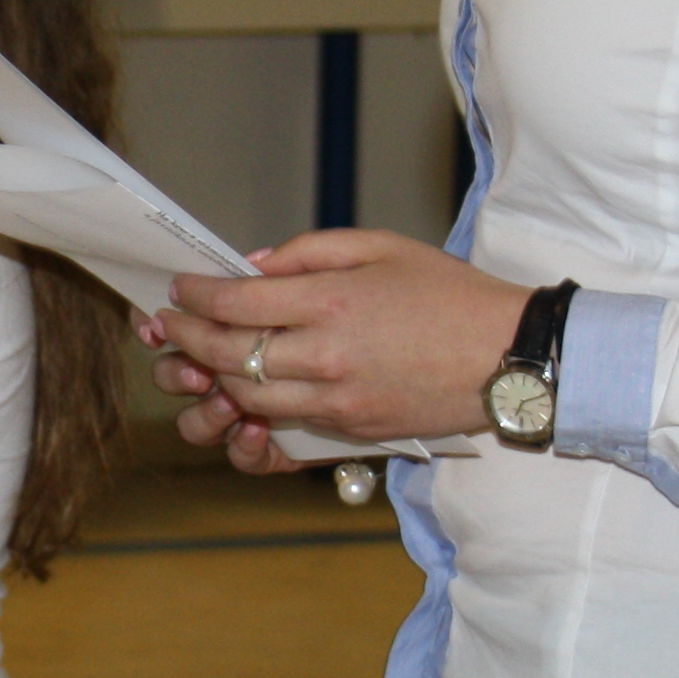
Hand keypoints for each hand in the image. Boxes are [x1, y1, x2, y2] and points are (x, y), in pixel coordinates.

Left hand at [143, 231, 529, 467]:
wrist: (508, 356)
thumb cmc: (449, 293)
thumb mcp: (380, 246)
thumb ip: (307, 251)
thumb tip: (252, 265)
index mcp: (330, 302)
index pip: (236, 302)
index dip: (196, 294)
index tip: (180, 287)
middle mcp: (325, 356)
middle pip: (228, 355)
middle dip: (188, 339)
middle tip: (171, 324)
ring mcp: (336, 401)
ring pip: (247, 397)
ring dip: (214, 378)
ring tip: (201, 358)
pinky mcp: (351, 431)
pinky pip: (284, 423)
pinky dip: (255, 407)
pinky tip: (246, 388)